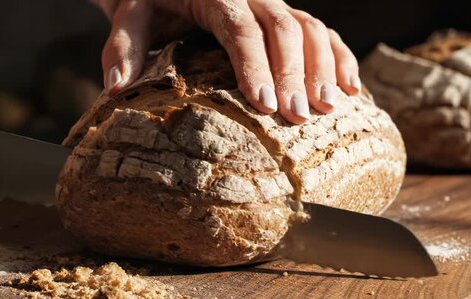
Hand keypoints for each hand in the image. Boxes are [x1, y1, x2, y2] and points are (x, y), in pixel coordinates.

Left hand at [95, 0, 360, 123]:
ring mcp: (273, 4)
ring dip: (324, 67)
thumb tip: (117, 88)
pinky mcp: (285, 15)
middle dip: (293, 73)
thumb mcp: (129, 17)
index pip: (239, 27)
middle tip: (299, 116)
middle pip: (282, 28)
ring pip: (309, 28)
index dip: (255, 63)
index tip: (263, 103)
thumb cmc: (149, 3)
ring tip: (331, 108)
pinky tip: (353, 89)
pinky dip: (340, 57)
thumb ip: (123, 47)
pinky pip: (321, 31)